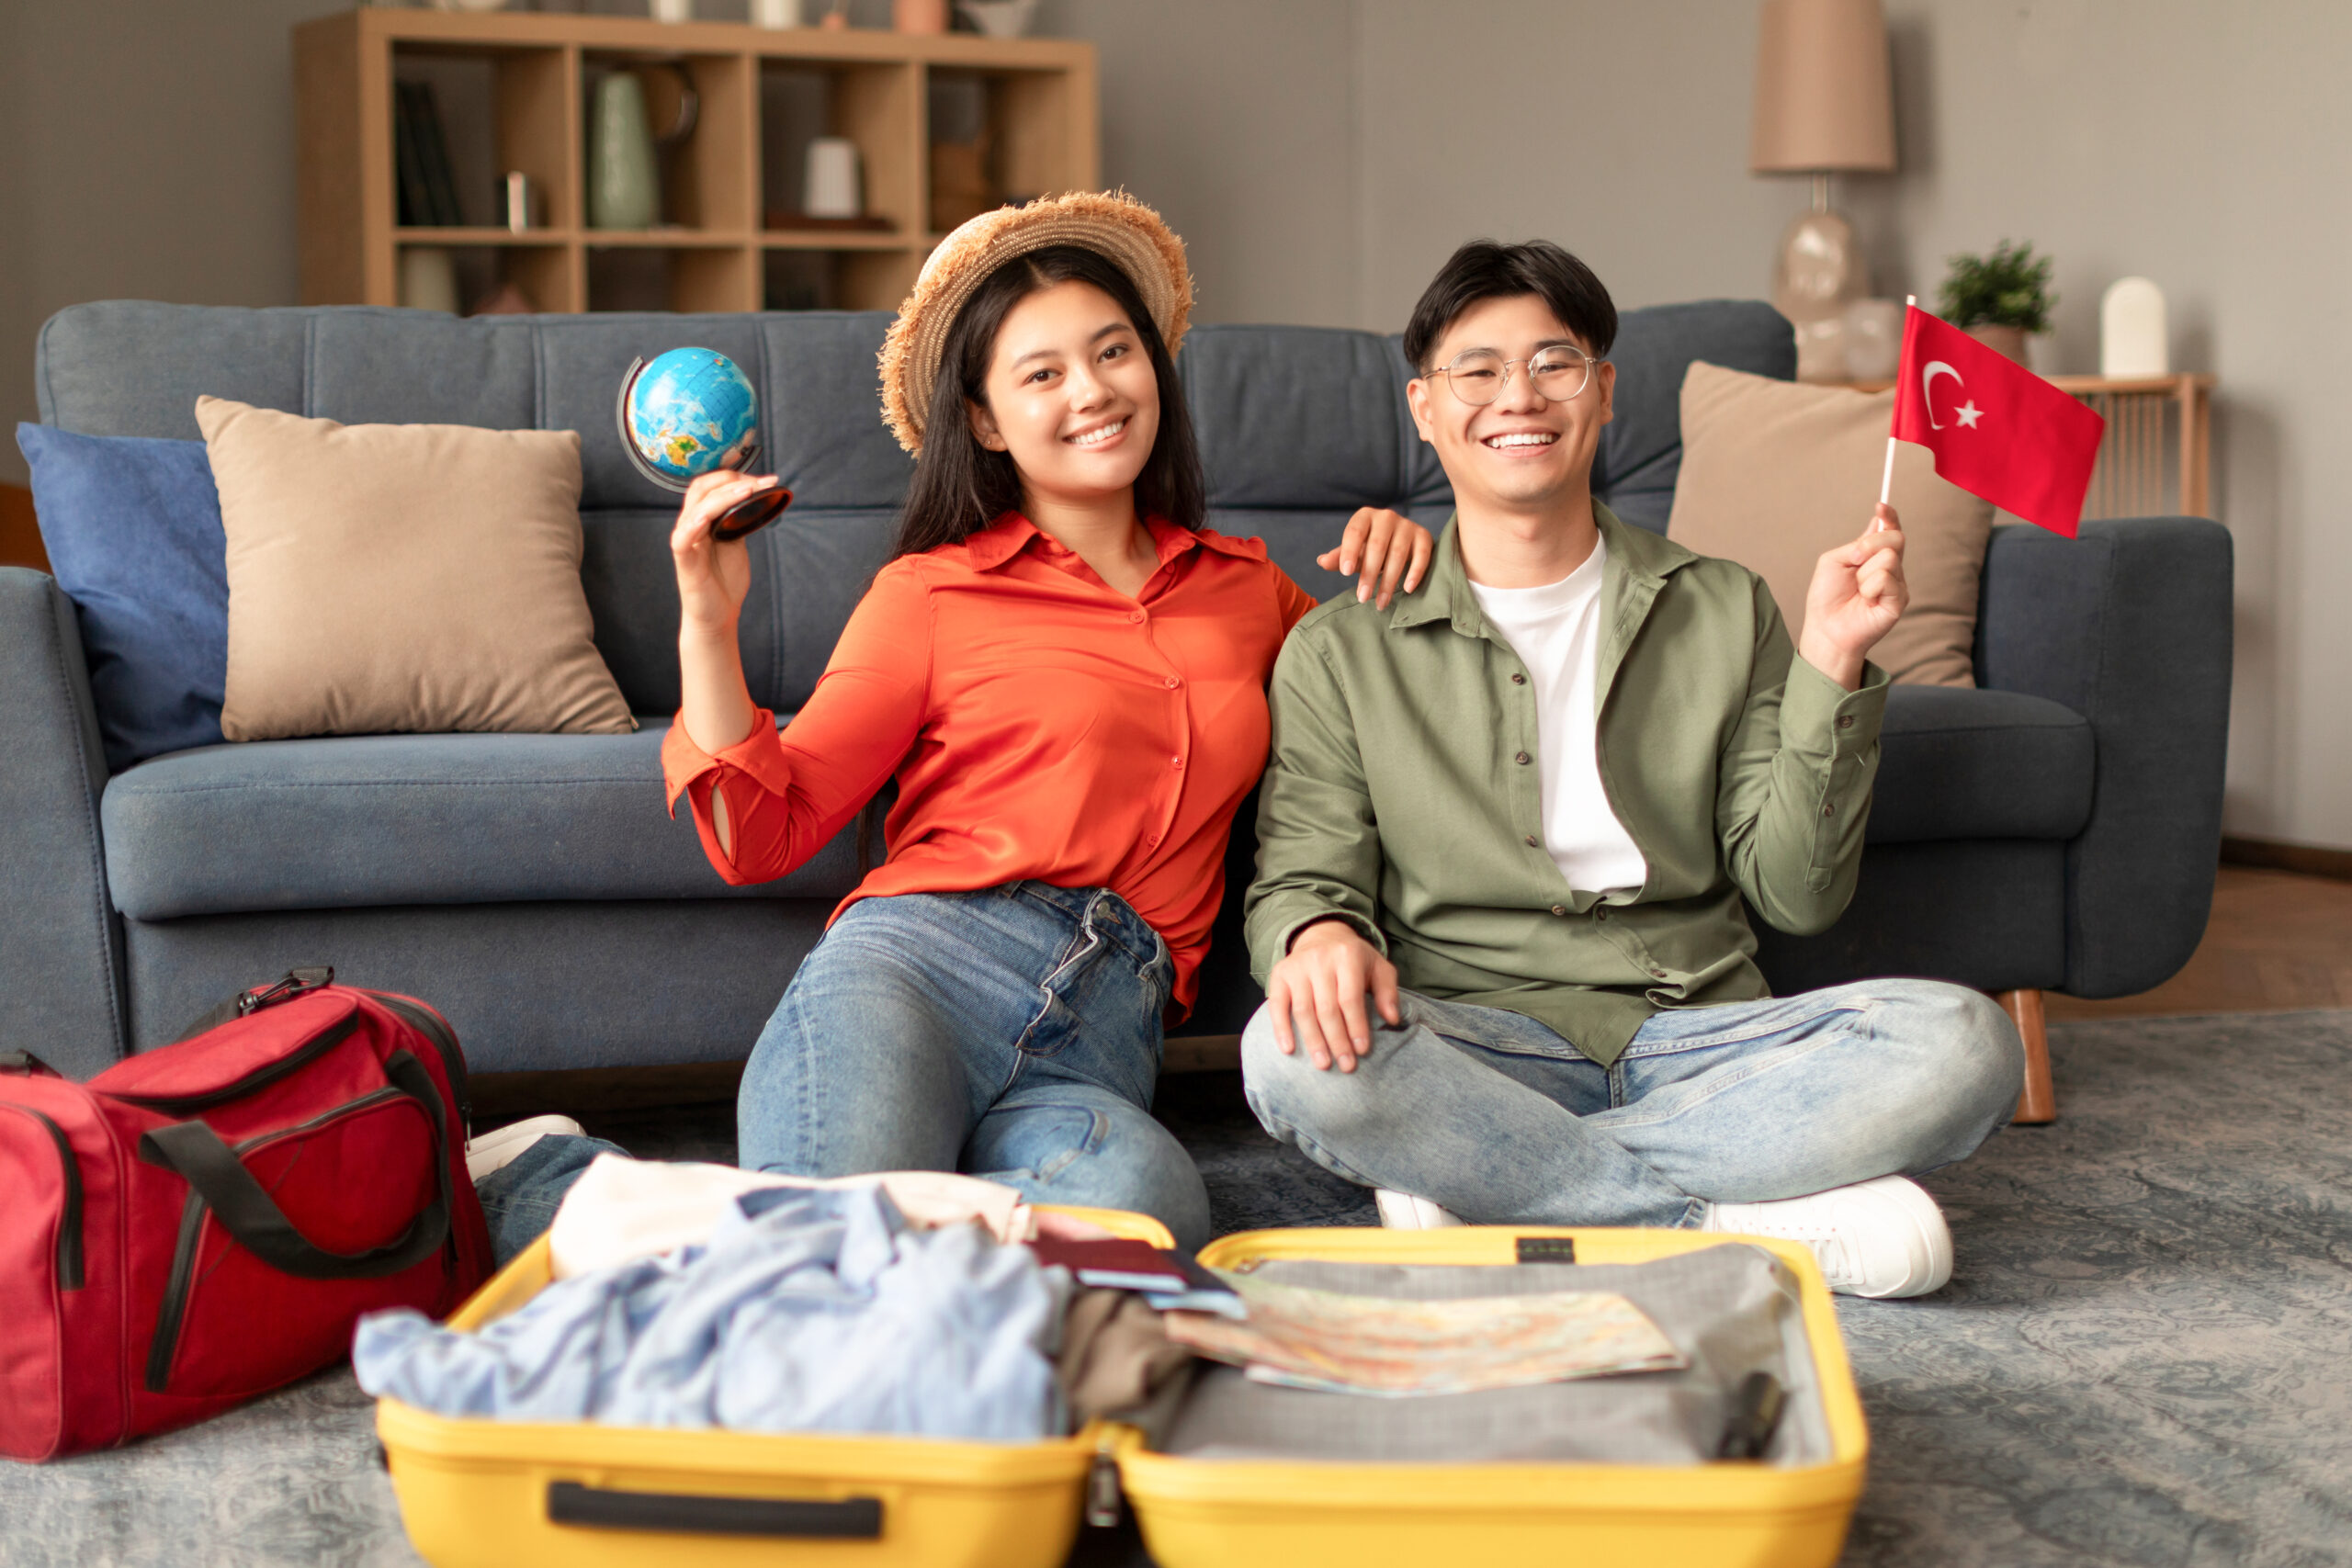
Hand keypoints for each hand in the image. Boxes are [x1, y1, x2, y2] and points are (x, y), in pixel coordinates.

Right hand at [671, 471, 776, 635]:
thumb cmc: (725, 580)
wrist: (719, 615)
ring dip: (724, 495)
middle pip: (701, 488)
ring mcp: (685, 541)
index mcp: (703, 518)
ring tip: (749, 490)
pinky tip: (712, 515)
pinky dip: (695, 522)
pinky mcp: (684, 559)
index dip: (736, 477)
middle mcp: (691, 524)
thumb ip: (738, 520)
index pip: (712, 485)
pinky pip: (683, 536)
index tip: (766, 480)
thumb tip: (754, 497)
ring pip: (697, 506)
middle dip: (732, 479)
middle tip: (761, 482)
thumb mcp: (736, 541)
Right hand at [1263, 918, 1401, 1071]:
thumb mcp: (1378, 967)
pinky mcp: (1279, 975)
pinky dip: (1281, 1029)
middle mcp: (1319, 959)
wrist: (1321, 936)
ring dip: (1313, 1040)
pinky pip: (1277, 1005)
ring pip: (1303, 1011)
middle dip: (1337, 1040)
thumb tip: (1392, 1019)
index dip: (1356, 1026)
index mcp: (1347, 956)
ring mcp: (1297, 967)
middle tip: (1346, 1065)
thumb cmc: (1354, 959)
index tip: (1362, 1050)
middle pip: (1327, 1008)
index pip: (1350, 998)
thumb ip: (1387, 992)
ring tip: (1323, 1064)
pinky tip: (1289, 1049)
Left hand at [1317, 507, 1434, 610]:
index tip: (1345, 573)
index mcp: (1365, 517)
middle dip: (1369, 574)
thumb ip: (1339, 557)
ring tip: (1381, 603)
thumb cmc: (1371, 548)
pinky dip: (1415, 572)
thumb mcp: (1354, 552)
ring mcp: (1407, 525)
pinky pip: (1422, 555)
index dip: (1350, 551)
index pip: (1355, 532)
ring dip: (1389, 581)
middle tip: (1362, 597)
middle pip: (1377, 546)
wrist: (1402, 542)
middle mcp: (1386, 516)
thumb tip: (1322, 561)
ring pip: (1398, 554)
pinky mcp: (1424, 536)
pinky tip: (1408, 589)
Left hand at [1796, 503, 1907, 689]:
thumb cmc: (1827, 597)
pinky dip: (1870, 587)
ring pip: (1889, 558)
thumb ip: (1855, 543)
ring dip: (1864, 572)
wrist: (1826, 628)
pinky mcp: (1901, 599)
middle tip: (1854, 560)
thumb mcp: (1834, 561)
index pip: (1889, 529)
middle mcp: (1889, 566)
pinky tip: (1866, 599)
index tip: (1880, 506)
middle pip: (1895, 538)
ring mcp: (1897, 582)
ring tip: (1857, 590)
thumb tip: (1877, 524)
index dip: (1889, 516)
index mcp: (1873, 555)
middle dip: (1871, 544)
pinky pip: (1886, 579)